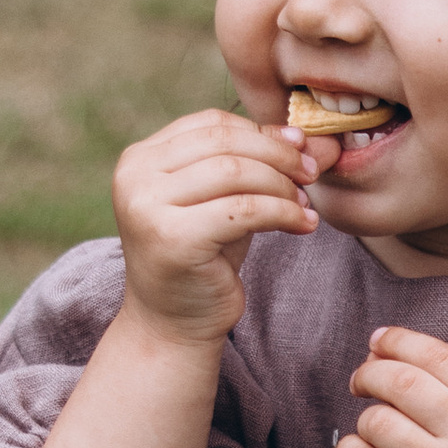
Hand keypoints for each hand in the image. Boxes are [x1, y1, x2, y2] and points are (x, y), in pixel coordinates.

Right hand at [110, 108, 318, 347]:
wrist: (173, 323)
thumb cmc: (203, 259)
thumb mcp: (227, 200)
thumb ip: (256, 164)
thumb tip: (312, 136)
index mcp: (141, 157)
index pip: (211, 123)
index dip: (262, 132)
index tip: (300, 149)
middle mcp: (135, 175)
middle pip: (225, 143)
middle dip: (279, 155)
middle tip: (312, 173)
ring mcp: (147, 205)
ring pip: (237, 172)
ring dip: (283, 186)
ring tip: (305, 205)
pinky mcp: (173, 237)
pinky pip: (245, 210)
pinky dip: (284, 213)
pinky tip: (303, 225)